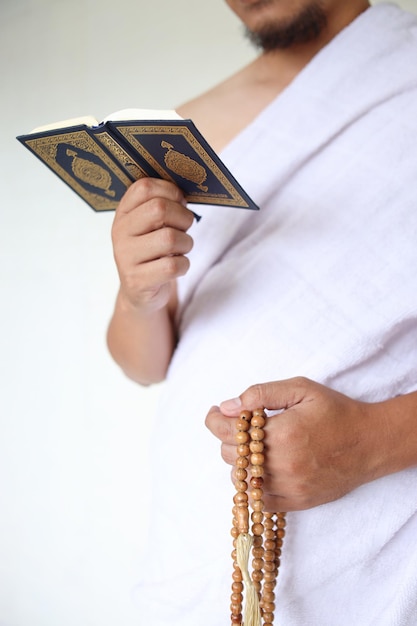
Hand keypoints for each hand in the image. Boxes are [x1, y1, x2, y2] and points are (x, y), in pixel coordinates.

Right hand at [111, 178, 194, 314]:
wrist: (139, 293)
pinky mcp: (137, 281)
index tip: (180, 201)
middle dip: (183, 217)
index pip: (144, 188)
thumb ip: (162, 206)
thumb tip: (184, 194)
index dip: (170, 191)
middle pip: (159, 209)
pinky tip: (177, 266)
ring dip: (186, 243)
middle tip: (185, 227)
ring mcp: (126, 258)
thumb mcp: (151, 227)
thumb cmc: (152, 252)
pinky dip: (184, 265)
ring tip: (181, 248)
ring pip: (169, 238)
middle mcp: (120, 233)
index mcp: (123, 213)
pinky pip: (172, 266)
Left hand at [206, 377, 384, 510]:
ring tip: (254, 446)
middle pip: (230, 456)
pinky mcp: (296, 502)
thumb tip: (228, 407)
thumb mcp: (301, 389)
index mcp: (281, 433)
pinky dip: (253, 485)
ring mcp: (289, 487)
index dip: (215, 420)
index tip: (216, 412)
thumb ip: (260, 394)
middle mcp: (282, 464)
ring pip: (240, 480)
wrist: (369, 443)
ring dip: (239, 462)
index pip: (227, 432)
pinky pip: (258, 500)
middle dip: (229, 438)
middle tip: (240, 426)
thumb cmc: (335, 411)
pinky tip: (262, 468)